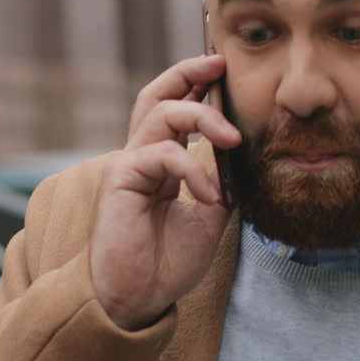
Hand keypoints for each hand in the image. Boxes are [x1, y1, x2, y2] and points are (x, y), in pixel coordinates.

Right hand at [90, 54, 241, 330]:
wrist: (138, 298)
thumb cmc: (166, 262)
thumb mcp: (209, 217)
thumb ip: (219, 182)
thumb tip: (239, 155)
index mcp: (159, 162)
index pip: (175, 109)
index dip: (197, 85)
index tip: (227, 71)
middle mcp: (140, 155)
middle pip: (156, 94)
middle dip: (187, 71)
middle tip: (220, 62)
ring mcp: (128, 164)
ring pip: (161, 113)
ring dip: (202, 116)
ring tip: (232, 138)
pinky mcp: (120, 177)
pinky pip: (162, 153)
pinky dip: (192, 169)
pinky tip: (209, 195)